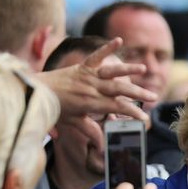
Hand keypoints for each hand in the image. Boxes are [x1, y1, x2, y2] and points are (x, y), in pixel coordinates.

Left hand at [36, 37, 156, 148]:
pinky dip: (107, 47)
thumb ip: (89, 131)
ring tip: (144, 68)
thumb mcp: (72, 122)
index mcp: (90, 103)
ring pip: (111, 72)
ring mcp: (87, 75)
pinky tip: (120, 40)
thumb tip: (102, 148)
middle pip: (119, 90)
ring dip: (128, 69)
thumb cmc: (53, 109)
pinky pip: (96, 55)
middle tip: (153, 97)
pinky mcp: (82, 66)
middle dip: (137, 93)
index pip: (116, 107)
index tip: (144, 118)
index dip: (131, 112)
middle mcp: (91, 87)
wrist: (34, 91)